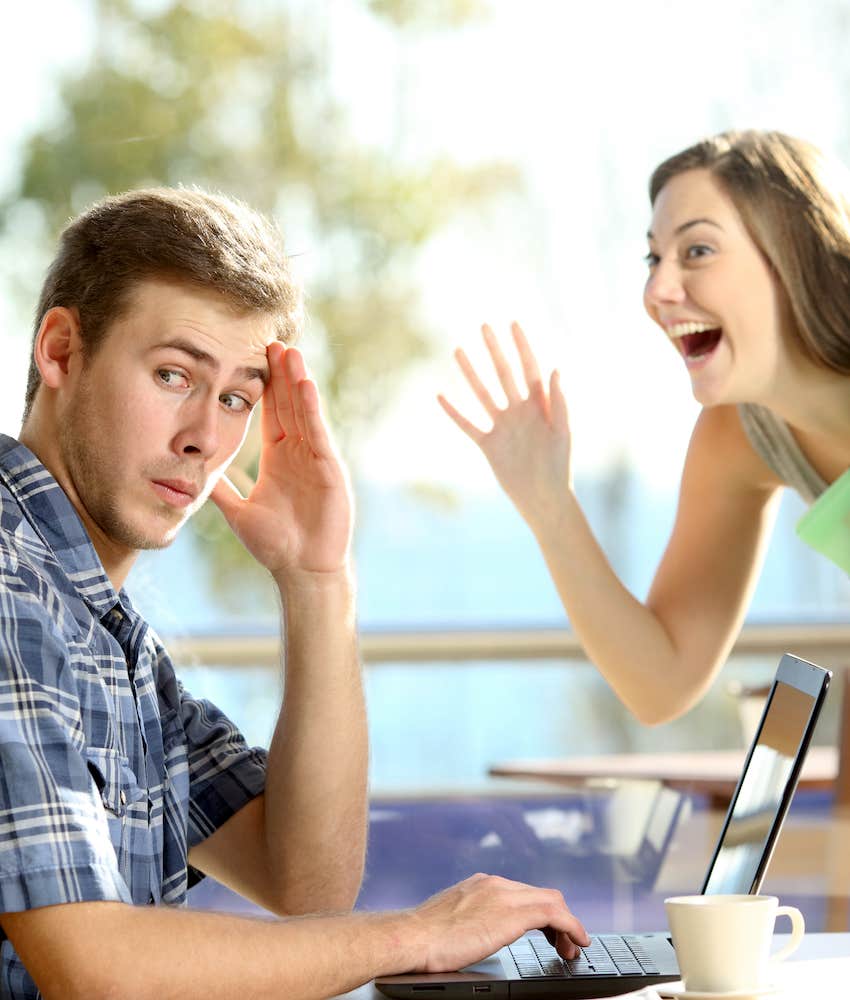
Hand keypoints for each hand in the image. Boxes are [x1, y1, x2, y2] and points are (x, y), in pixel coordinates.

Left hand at [210, 343, 352, 579]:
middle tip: (273, 340)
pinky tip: (305, 385)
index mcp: (279, 458)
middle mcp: (298, 453)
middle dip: (281, 374)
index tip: (255, 358)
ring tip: (289, 352)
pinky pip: (318, 433)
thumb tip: (191, 476)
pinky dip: (312, 409)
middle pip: (289, 404)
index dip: (265, 386)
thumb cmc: (276, 545)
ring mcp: (316, 458)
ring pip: (305, 412)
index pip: (272, 413)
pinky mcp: (329, 469)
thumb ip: (221, 490)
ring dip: (297, 382)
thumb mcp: (238, 512)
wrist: (301, 569)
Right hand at [406, 873, 589, 972]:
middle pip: (541, 894)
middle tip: (563, 945)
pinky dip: (572, 926)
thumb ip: (469, 918)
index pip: (522, 893)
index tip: (546, 933)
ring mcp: (503, 895)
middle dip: (558, 920)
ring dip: (567, 926)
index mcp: (481, 885)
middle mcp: (495, 884)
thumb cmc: (423, 938)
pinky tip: (578, 942)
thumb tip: (473, 934)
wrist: (412, 937)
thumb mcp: (450, 920)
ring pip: (551, 901)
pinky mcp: (511, 913)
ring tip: (570, 949)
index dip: (540, 914)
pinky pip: (554, 914)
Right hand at [438, 323, 571, 530]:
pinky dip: (454, 412)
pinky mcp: (488, 444)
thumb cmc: (560, 466)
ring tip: (458, 351)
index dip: (522, 347)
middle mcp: (519, 411)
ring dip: (470, 373)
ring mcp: (502, 426)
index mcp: (539, 406)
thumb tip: (555, 369)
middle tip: (484, 326)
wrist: (544, 498)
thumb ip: (559, 402)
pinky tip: (441, 395)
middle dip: (494, 350)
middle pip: (504, 374)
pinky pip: (468, 424)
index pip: (529, 369)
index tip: (513, 325)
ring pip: (482, 393)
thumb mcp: (563, 432)